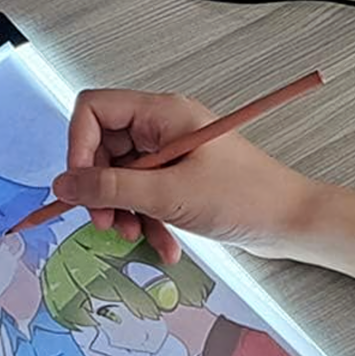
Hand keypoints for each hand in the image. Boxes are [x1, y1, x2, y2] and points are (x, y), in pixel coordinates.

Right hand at [52, 89, 321, 263]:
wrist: (290, 221)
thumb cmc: (246, 197)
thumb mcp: (168, 194)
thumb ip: (110, 189)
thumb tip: (64, 184)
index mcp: (161, 114)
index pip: (94, 111)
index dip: (78, 147)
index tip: (81, 187)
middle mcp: (163, 128)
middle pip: (102, 150)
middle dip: (100, 190)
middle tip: (105, 221)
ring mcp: (170, 154)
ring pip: (121, 179)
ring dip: (123, 211)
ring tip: (134, 236)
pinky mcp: (179, 179)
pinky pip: (144, 197)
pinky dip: (146, 221)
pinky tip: (162, 245)